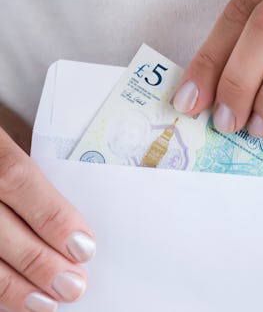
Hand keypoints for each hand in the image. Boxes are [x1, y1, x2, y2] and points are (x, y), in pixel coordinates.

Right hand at [0, 123, 94, 310]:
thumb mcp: (8, 137)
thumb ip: (31, 173)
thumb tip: (72, 224)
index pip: (16, 178)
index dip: (51, 215)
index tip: (84, 247)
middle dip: (38, 260)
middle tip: (72, 285)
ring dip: (10, 284)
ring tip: (46, 303)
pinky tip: (12, 299)